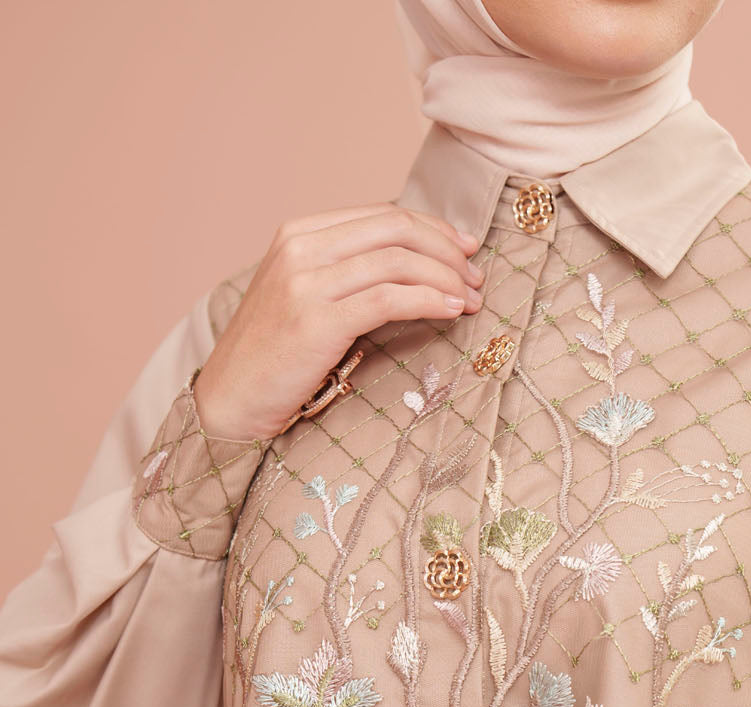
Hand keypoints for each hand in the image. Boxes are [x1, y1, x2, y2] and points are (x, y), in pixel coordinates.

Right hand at [191, 204, 485, 440]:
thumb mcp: (304, 299)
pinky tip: (451, 311)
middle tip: (476, 277)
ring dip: (446, 278)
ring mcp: (305, 283)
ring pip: (397, 261)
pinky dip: (429, 300)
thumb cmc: (273, 359)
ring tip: (470, 300)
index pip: (381, 215)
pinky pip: (389, 298)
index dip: (432, 229)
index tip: (464, 250)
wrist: (228, 402)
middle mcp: (300, 248)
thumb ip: (346, 273)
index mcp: (298, 233)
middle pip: (395, 229)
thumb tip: (414, 267)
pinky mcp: (316, 321)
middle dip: (447, 251)